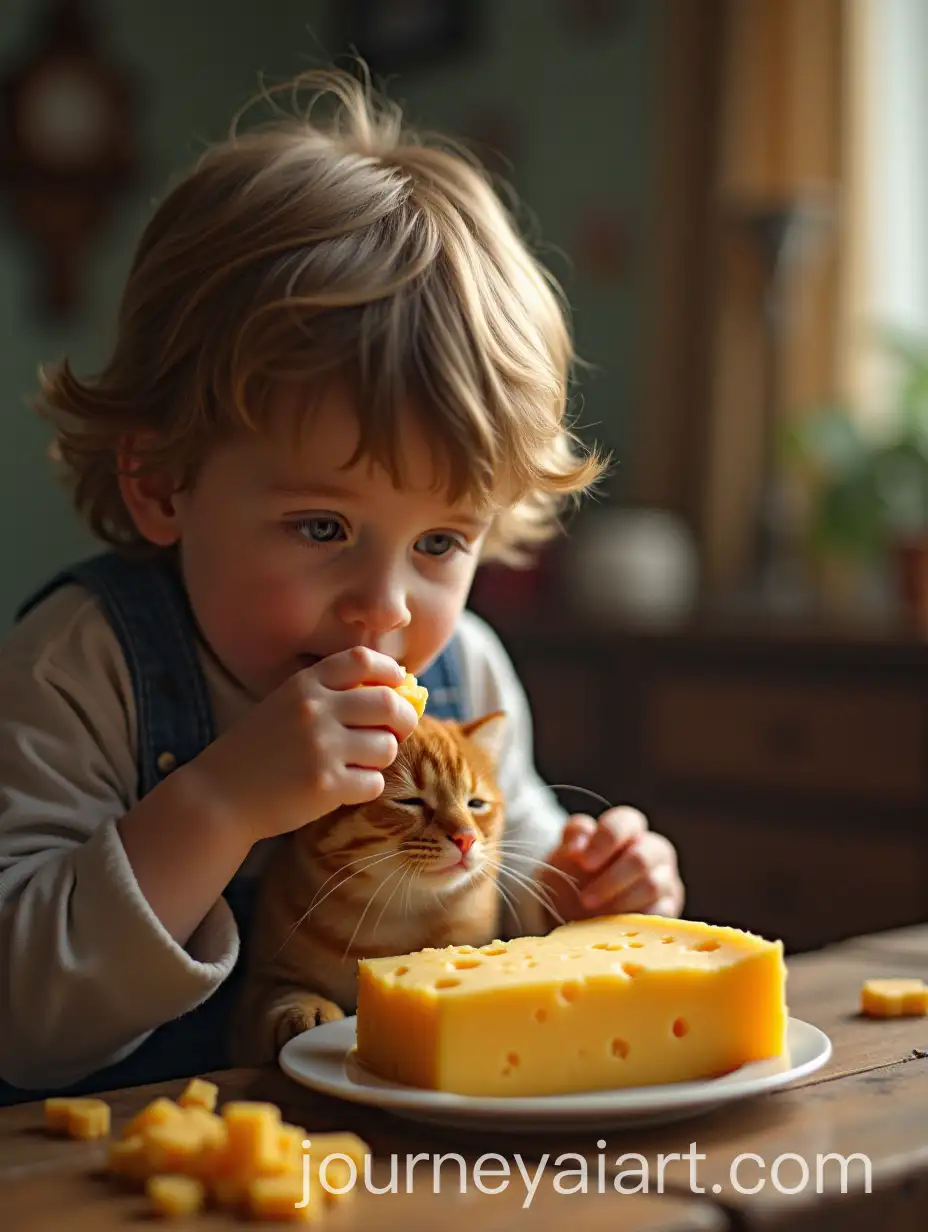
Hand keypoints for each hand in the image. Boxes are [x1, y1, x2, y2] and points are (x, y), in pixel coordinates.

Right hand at [183, 646, 419, 843]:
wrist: (218, 795)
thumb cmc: (259, 750)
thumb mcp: (286, 705)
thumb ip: (331, 695)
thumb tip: (398, 691)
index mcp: (304, 684)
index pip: (364, 660)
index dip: (391, 672)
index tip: (398, 686)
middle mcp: (315, 710)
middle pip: (388, 703)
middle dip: (404, 718)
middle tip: (397, 730)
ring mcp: (321, 748)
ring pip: (387, 746)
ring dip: (381, 756)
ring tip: (359, 763)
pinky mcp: (326, 785)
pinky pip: (374, 782)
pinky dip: (366, 786)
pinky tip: (343, 787)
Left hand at [538, 806, 683, 924]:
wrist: (578, 910)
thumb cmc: (574, 875)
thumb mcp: (566, 852)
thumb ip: (574, 838)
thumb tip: (579, 845)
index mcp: (629, 829)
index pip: (626, 821)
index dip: (606, 840)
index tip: (584, 862)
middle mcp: (653, 850)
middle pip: (641, 858)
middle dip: (610, 880)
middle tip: (585, 899)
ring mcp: (665, 879)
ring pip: (651, 886)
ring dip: (619, 902)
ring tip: (594, 916)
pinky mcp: (669, 908)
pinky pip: (660, 914)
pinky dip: (634, 920)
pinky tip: (614, 925)